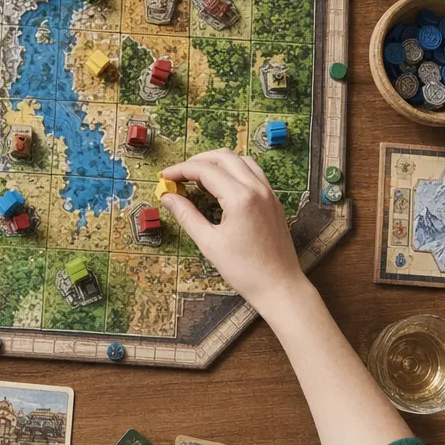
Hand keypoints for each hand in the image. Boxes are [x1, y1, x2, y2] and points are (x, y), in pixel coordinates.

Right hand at [159, 149, 305, 315]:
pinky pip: (253, 172)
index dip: (181, 170)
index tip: (165, 176)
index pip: (205, 170)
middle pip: (224, 157)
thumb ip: (187, 215)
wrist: (280, 287)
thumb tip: (168, 197)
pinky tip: (222, 186)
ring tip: (199, 177)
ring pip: (241, 160)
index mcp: (240, 198)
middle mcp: (257, 189)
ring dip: (218, 162)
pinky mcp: (274, 200)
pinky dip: (234, 170)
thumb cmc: (245, 270)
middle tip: (179, 174)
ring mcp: (268, 193)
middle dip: (198, 160)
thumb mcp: (209, 243)